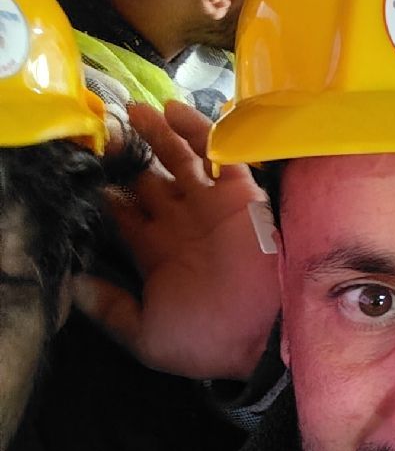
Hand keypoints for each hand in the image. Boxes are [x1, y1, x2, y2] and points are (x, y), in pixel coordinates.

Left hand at [74, 101, 280, 380]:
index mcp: (158, 252)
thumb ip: (110, 310)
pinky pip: (217, 154)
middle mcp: (182, 223)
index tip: (85, 170)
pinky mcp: (240, 194)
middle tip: (107, 132)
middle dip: (128, 156)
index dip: (106, 192)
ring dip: (156, 135)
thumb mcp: (146, 335)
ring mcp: (210, 206)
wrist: (264, 338)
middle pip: (149, 179)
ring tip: (132, 110)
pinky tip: (170, 110)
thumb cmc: (206, 340)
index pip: (125, 212)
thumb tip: (72, 286)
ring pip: (179, 160)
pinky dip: (196, 131)